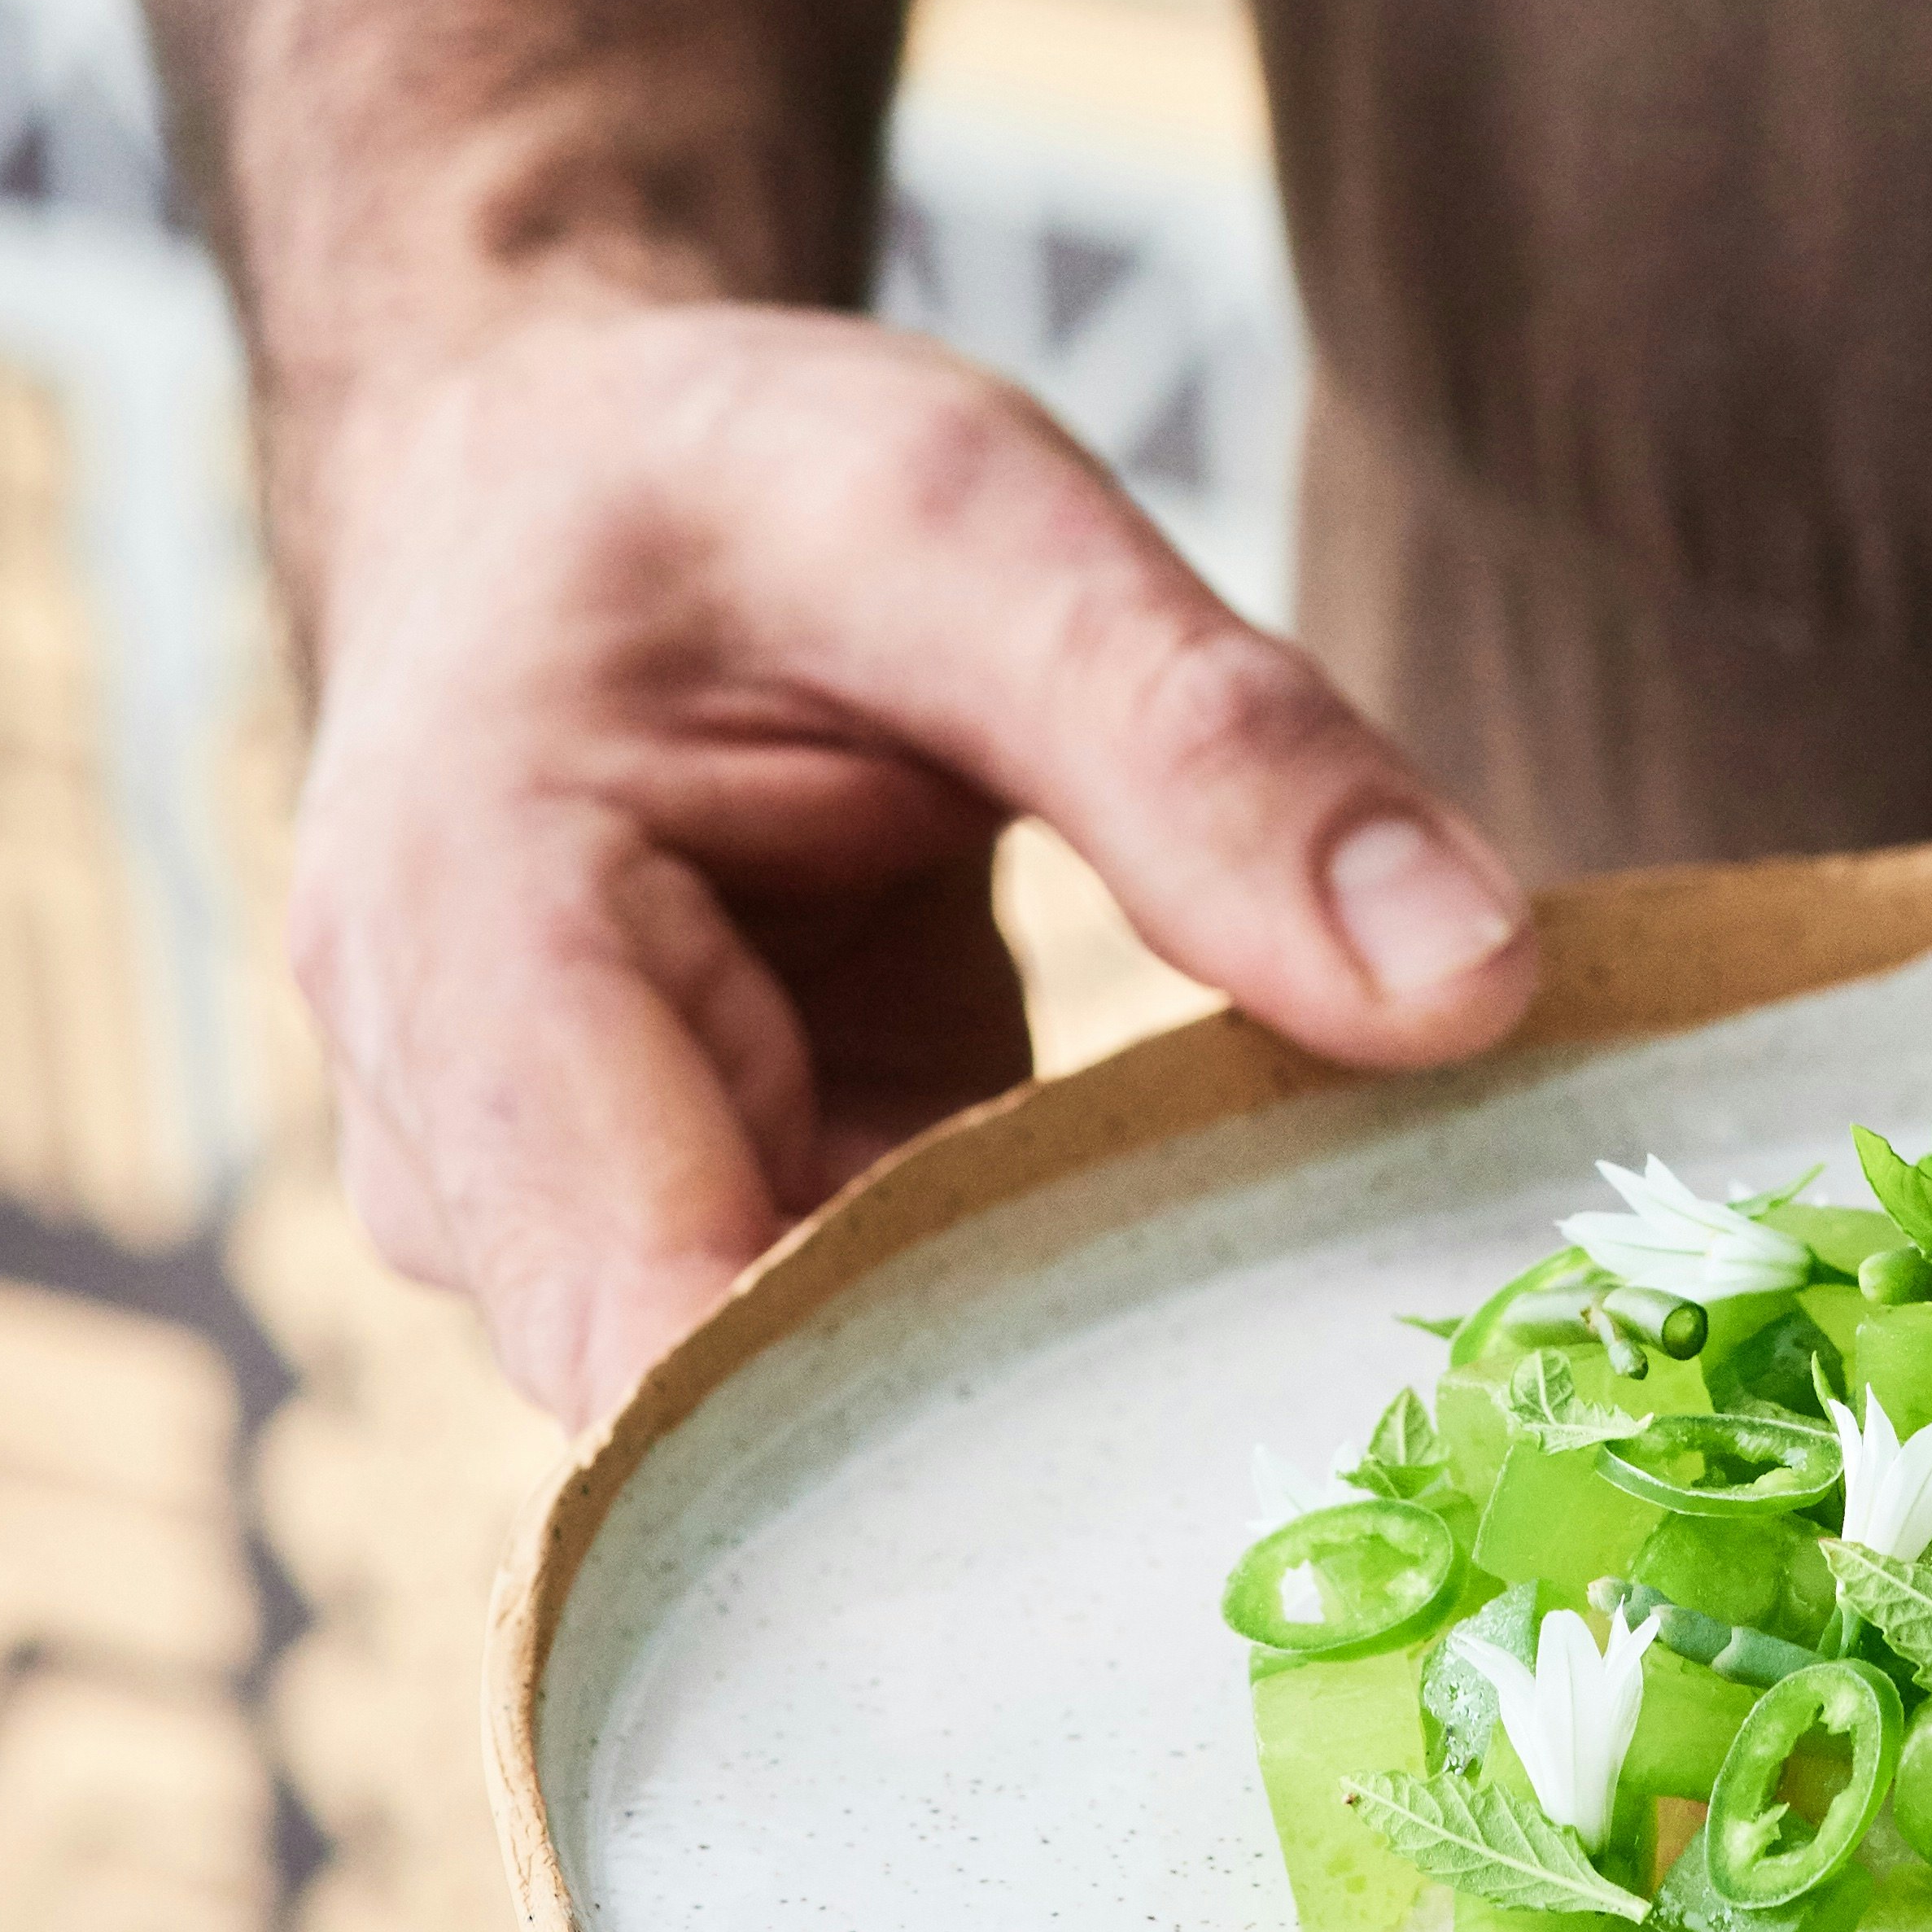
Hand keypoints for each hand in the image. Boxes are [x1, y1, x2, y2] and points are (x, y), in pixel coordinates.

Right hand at [287, 298, 1536, 1427]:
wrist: (558, 498)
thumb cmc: (719, 490)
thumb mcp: (967, 517)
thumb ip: (1206, 748)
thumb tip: (1469, 982)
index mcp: (466, 956)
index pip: (650, 1334)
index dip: (921, 1442)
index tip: (1231, 1438)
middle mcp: (462, 1164)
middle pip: (752, 1413)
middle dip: (1042, 1428)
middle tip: (1364, 1410)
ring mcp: (561, 1242)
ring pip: (826, 1416)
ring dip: (1056, 1381)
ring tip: (1311, 1345)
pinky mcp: (691, 1253)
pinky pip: (871, 1356)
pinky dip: (1043, 1323)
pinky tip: (1214, 1290)